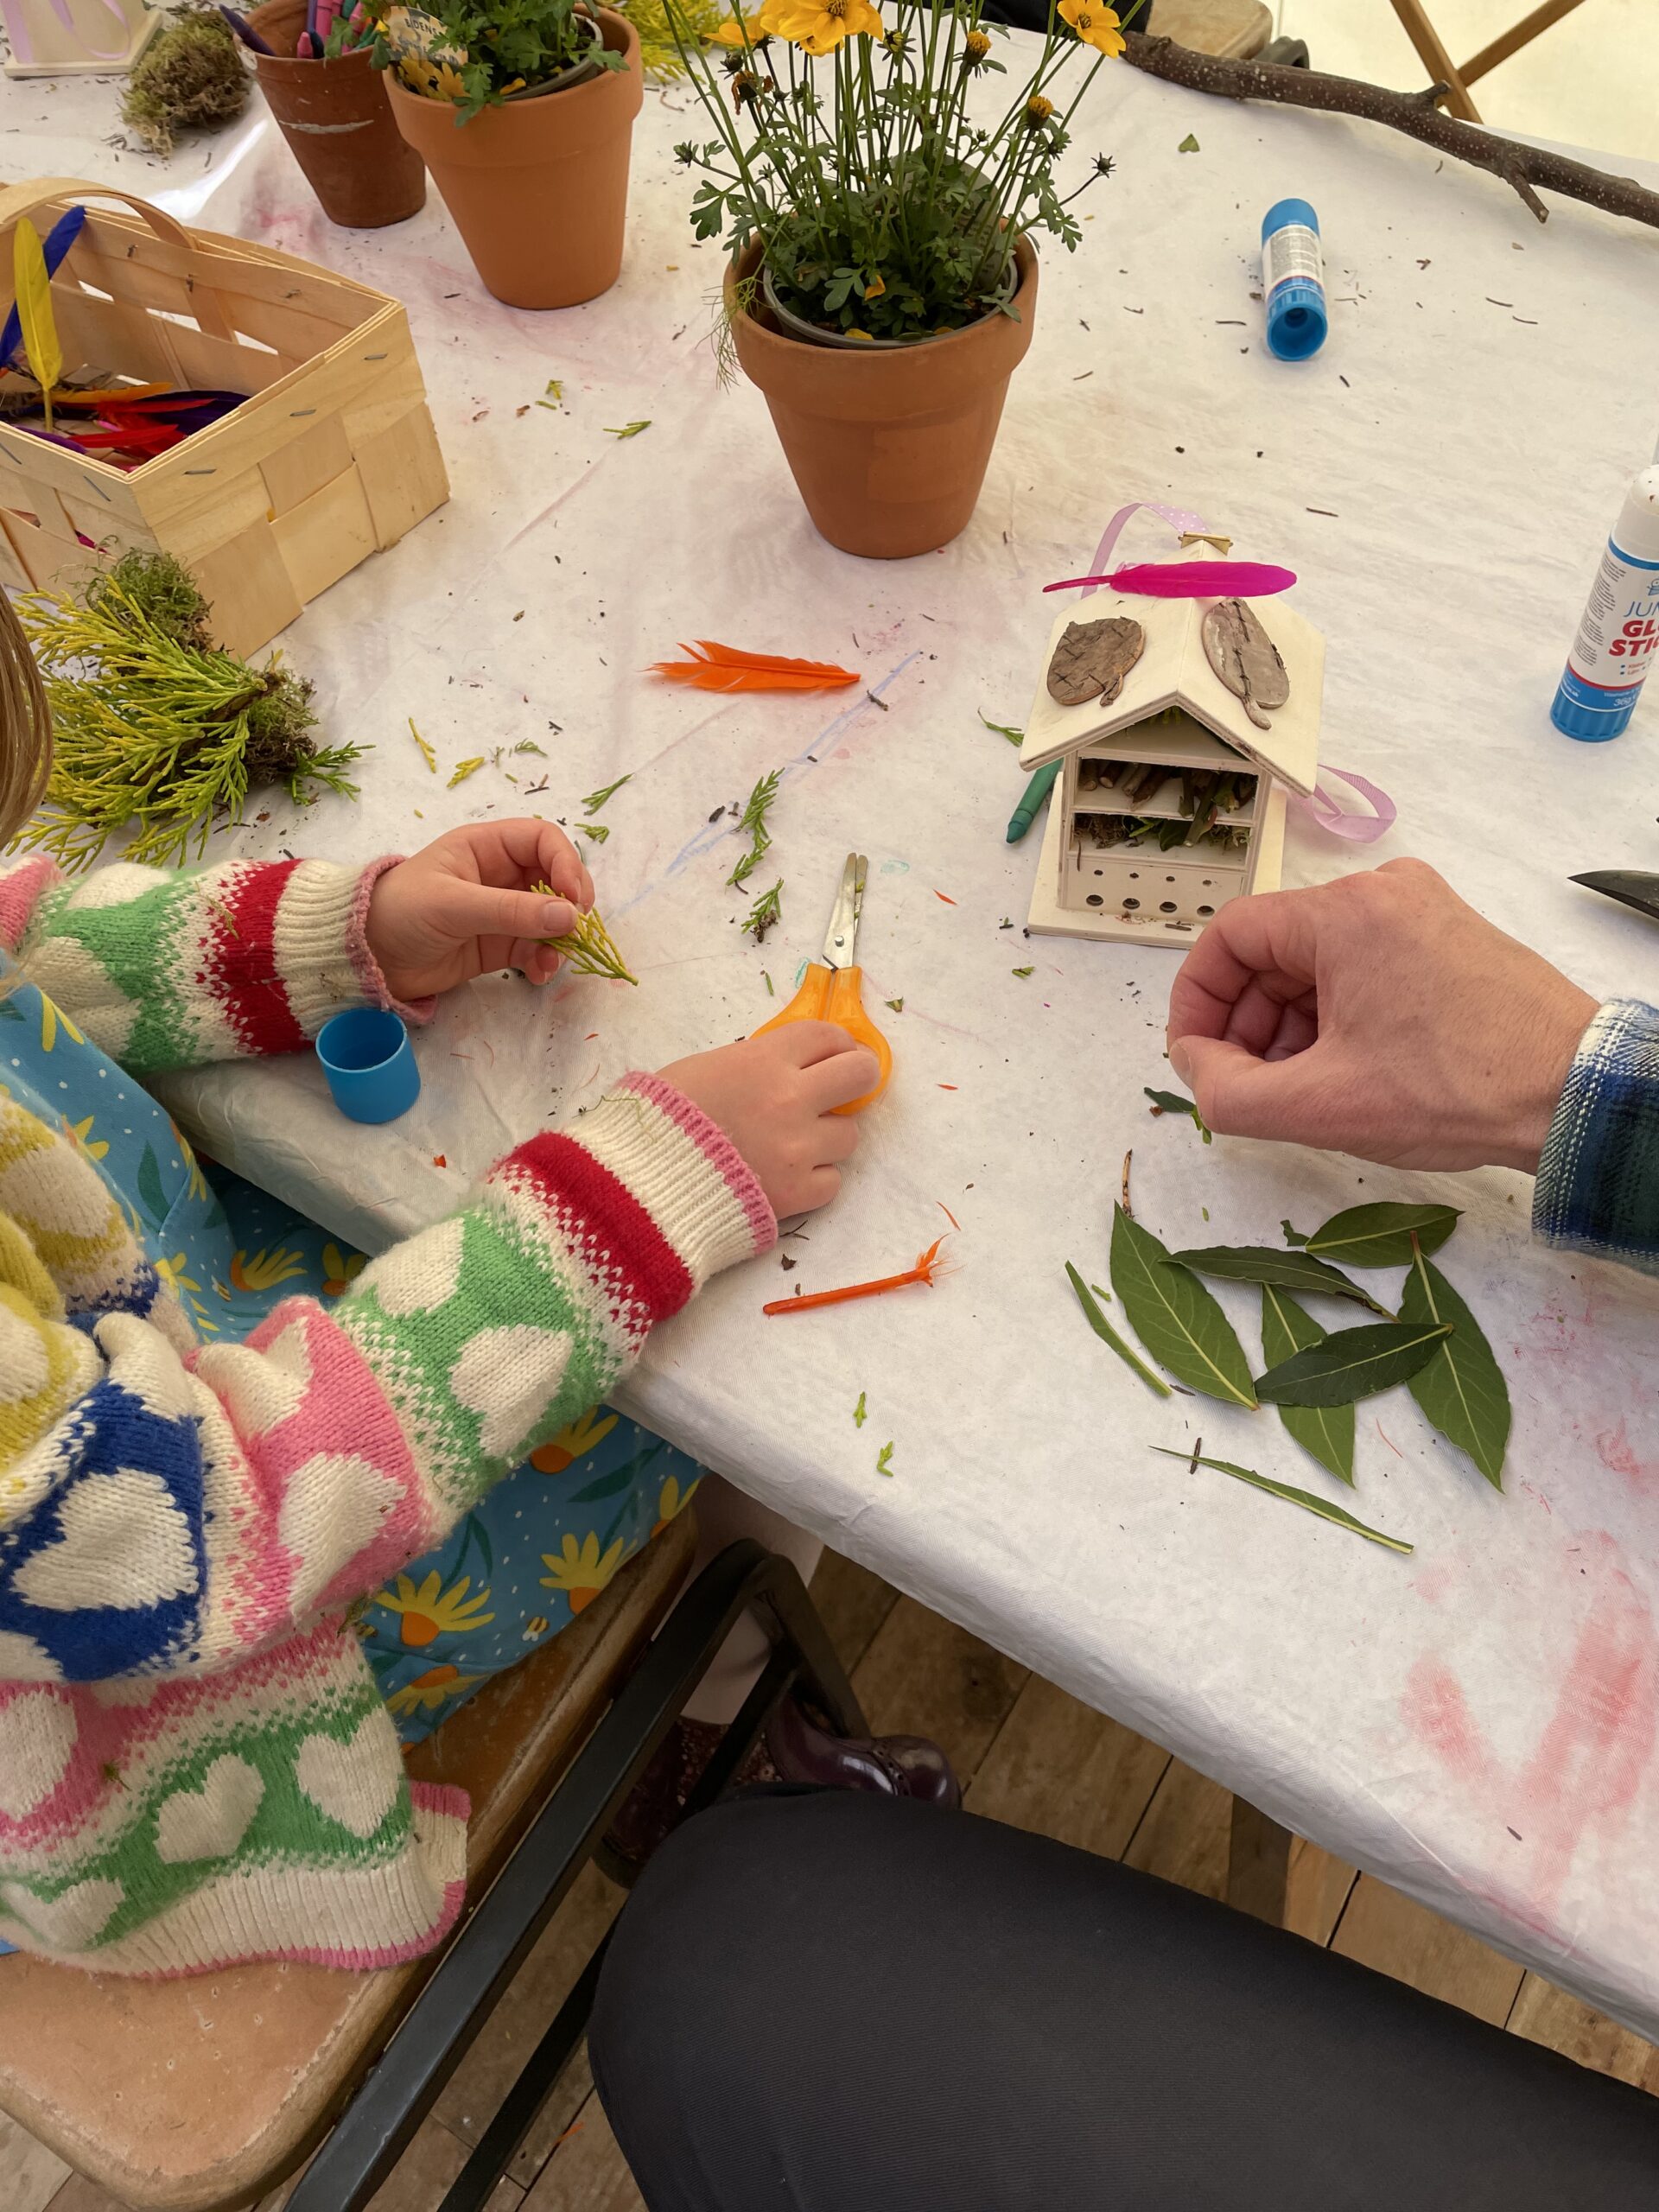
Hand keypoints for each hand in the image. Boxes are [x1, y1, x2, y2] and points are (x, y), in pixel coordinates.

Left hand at [366, 820, 594, 999]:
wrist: (365, 957)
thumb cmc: (400, 912)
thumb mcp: (454, 905)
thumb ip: (512, 911)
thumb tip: (569, 916)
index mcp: (485, 847)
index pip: (543, 840)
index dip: (565, 863)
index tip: (574, 898)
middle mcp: (500, 875)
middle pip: (555, 879)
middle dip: (571, 904)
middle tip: (577, 929)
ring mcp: (502, 912)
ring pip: (550, 918)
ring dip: (560, 939)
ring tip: (553, 961)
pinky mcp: (499, 946)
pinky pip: (536, 949)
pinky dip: (544, 961)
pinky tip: (539, 974)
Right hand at [660, 1022, 880, 1217]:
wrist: (642, 1185)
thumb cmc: (658, 1120)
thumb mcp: (701, 1069)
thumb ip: (752, 1064)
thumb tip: (785, 1068)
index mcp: (764, 1061)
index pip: (828, 1035)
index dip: (837, 1043)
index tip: (833, 1055)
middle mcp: (790, 1099)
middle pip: (860, 1075)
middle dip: (855, 1079)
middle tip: (839, 1092)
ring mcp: (798, 1148)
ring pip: (849, 1135)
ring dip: (827, 1139)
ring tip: (793, 1146)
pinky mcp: (797, 1193)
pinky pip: (832, 1181)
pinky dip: (814, 1180)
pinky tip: (785, 1178)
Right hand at [1165, 859, 1597, 1172]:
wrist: (1575, 1094)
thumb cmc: (1459, 1090)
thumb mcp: (1318, 1106)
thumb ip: (1226, 1091)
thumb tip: (1195, 1067)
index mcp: (1346, 912)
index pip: (1231, 935)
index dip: (1197, 1001)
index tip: (1194, 1057)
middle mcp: (1384, 893)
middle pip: (1274, 950)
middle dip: (1248, 1023)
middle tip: (1246, 1086)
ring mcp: (1421, 912)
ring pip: (1317, 963)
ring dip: (1291, 1025)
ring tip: (1299, 1090)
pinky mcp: (1447, 939)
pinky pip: (1363, 968)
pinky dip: (1337, 1017)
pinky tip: (1344, 1072)